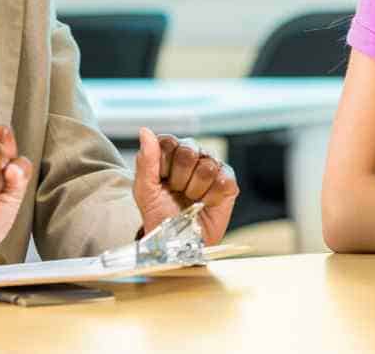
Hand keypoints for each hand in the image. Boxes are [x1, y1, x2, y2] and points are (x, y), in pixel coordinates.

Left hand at [133, 127, 239, 243]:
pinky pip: (222, 181)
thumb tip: (145, 131)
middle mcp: (193, 153)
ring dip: (194, 191)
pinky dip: (211, 198)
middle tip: (176, 192)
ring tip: (191, 199)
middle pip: (188, 152)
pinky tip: (205, 203)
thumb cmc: (160, 214)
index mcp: (170, 151)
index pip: (167, 142)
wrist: (177, 242)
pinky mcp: (229, 181)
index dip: (162, 166)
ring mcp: (213, 165)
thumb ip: (145, 160)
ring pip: (206, 167)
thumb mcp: (145, 191)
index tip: (160, 182)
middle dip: (178, 179)